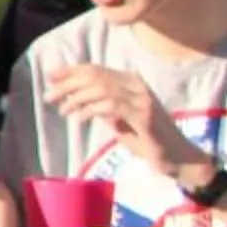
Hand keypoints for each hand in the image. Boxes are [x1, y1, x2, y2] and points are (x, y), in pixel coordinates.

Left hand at [46, 64, 204, 181]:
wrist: (176, 158)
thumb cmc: (146, 139)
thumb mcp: (118, 118)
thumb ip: (100, 105)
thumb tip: (71, 95)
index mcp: (131, 81)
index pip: (96, 69)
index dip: (71, 71)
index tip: (50, 77)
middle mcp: (138, 85)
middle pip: (95, 76)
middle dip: (68, 84)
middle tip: (49, 96)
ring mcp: (143, 98)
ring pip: (101, 88)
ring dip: (77, 98)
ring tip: (63, 110)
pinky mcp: (144, 115)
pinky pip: (111, 105)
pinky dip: (91, 110)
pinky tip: (79, 118)